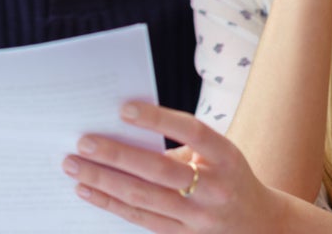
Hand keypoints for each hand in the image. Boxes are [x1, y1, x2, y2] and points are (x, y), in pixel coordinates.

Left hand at [63, 101, 288, 232]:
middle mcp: (214, 188)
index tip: (124, 109)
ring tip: (73, 166)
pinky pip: (139, 218)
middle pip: (159, 171)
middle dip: (117, 155)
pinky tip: (86, 190)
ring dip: (103, 181)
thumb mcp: (217, 154)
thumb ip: (178, 146)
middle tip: (83, 141)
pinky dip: (110, 203)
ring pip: (143, 198)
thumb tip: (122, 133)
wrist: (258, 223)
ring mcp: (198, 217)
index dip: (160, 119)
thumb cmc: (227, 175)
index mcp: (226, 156)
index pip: (193, 132)